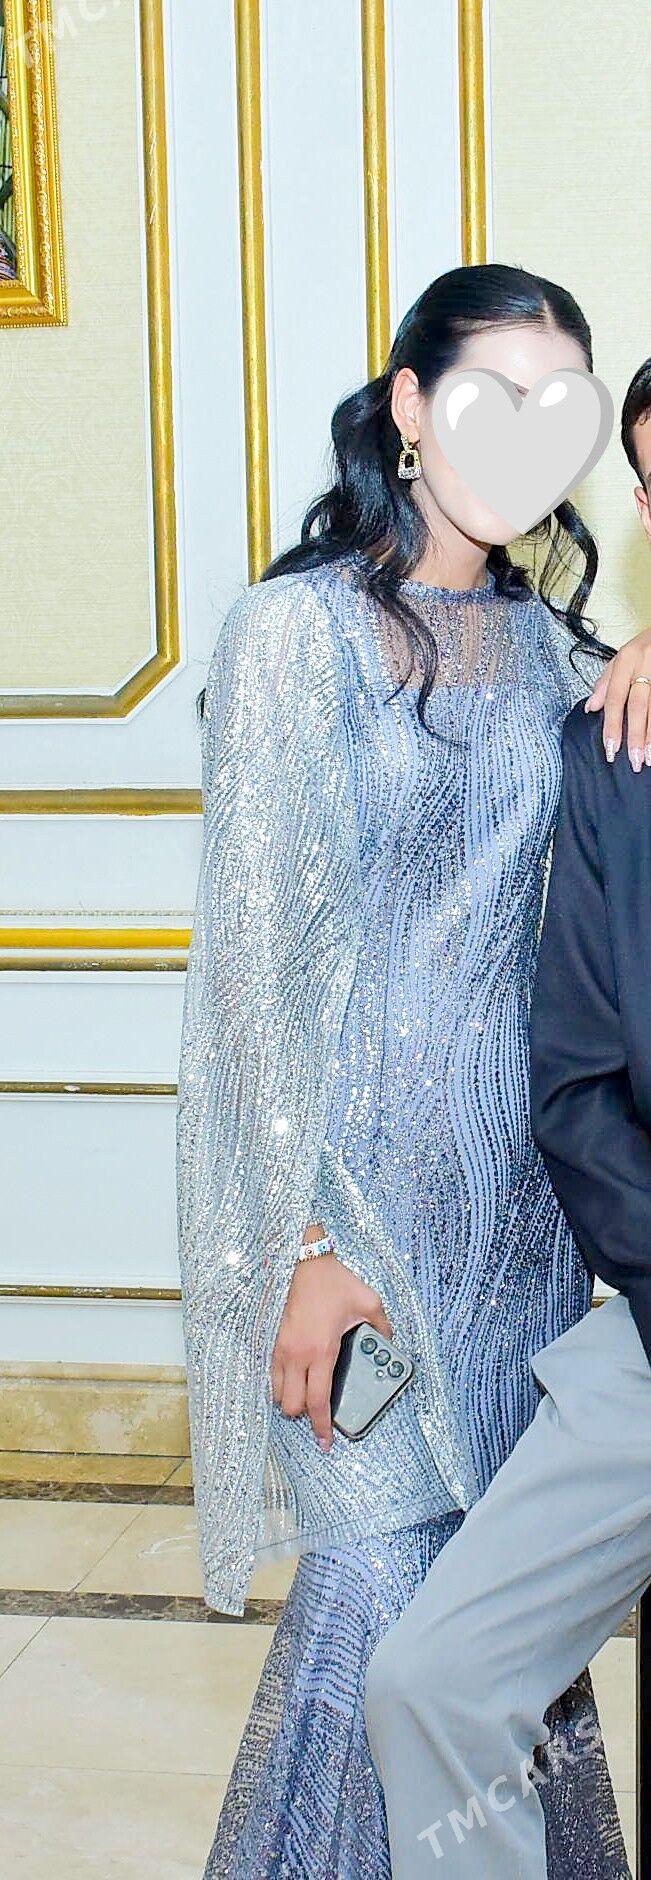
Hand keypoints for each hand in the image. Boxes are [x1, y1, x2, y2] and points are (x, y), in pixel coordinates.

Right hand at [271, 1255, 392, 1452]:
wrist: (305, 1262)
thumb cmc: (335, 1282)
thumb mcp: (369, 1302)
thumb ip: (383, 1325)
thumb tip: (390, 1341)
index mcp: (322, 1351)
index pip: (318, 1401)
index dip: (321, 1427)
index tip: (325, 1443)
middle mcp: (298, 1355)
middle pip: (291, 1406)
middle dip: (304, 1417)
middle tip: (319, 1413)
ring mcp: (282, 1349)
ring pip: (277, 1393)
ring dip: (291, 1401)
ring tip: (307, 1396)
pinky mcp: (274, 1341)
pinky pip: (272, 1374)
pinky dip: (281, 1384)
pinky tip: (296, 1378)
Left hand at [585, 627, 650, 769]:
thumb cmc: (644, 646)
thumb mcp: (622, 657)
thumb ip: (606, 682)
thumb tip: (591, 707)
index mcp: (627, 659)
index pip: (616, 698)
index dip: (613, 725)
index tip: (611, 749)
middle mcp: (645, 664)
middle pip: (638, 706)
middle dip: (635, 735)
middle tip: (633, 760)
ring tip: (648, 758)